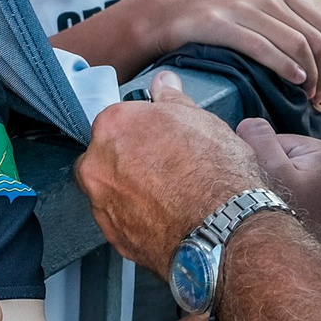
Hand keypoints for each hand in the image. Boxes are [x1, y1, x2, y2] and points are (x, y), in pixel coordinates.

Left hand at [78, 73, 268, 270]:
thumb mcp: (200, 119)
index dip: (143, 130)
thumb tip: (164, 83)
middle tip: (164, 167)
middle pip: (106, 155)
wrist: (224, 229)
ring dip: (132, 190)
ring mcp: (102, 204)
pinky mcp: (113, 236)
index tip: (159, 138)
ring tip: (169, 194)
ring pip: (111, 190)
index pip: (118, 120)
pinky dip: (138, 218)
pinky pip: (121, 220)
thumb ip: (172, 98)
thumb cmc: (215, 173)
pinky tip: (165, 216)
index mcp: (113, 126)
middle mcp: (96, 165)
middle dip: (129, 159)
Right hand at [137, 0, 320, 100]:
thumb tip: (319, 41)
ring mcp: (244, 8)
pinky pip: (264, 48)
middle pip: (315, 39)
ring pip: (296, 44)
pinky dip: (285, 67)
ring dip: (308, 76)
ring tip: (305, 95)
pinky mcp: (222, 24)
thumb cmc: (214, 12)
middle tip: (316, 96)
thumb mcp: (253, 1)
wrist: (166, 10)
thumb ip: (284, 15)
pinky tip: (293, 81)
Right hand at [235, 115, 320, 245]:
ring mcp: (317, 185)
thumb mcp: (270, 167)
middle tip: (263, 199)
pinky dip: (271, 199)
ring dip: (265, 189)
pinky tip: (272, 215)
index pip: (275, 140)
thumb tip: (249, 124)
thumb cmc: (284, 213)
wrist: (289, 264)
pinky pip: (280, 189)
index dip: (261, 159)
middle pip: (276, 155)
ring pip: (274, 173)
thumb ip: (258, 137)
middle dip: (264, 174)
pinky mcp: (307, 202)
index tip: (263, 184)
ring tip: (267, 209)